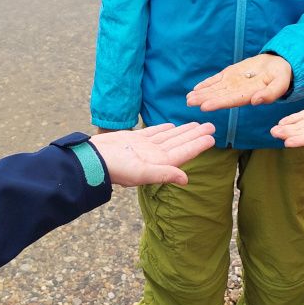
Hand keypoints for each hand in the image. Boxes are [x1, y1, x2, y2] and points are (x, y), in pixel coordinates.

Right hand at [89, 122, 215, 186]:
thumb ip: (164, 174)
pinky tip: (172, 126)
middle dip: (195, 135)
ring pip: (169, 137)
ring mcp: (144, 148)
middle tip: (211, 126)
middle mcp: (154, 156)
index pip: (183, 153)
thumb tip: (186, 180)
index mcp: (158, 164)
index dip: (198, 145)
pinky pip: (153, 133)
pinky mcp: (133, 140)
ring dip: (183, 131)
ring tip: (197, 124)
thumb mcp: (140, 173)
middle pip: (180, 143)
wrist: (91, 159)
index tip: (212, 138)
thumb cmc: (115, 168)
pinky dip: (163, 129)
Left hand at [186, 53, 291, 110]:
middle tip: (190, 102)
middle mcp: (239, 91)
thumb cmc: (281, 76)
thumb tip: (256, 101)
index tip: (205, 106)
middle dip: (204, 99)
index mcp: (249, 95)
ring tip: (188, 98)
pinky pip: (217, 79)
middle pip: (219, 96)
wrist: (279, 64)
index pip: (231, 100)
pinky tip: (196, 88)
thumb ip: (270, 94)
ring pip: (215, 89)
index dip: (218, 103)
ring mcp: (233, 83)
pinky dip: (206, 83)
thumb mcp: (280, 83)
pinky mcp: (231, 74)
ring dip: (202, 93)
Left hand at [270, 99, 303, 146]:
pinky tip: (281, 122)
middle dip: (288, 134)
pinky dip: (291, 119)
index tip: (287, 143)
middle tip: (274, 134)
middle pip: (302, 133)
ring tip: (273, 130)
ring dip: (286, 128)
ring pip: (298, 125)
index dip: (300, 140)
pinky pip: (301, 116)